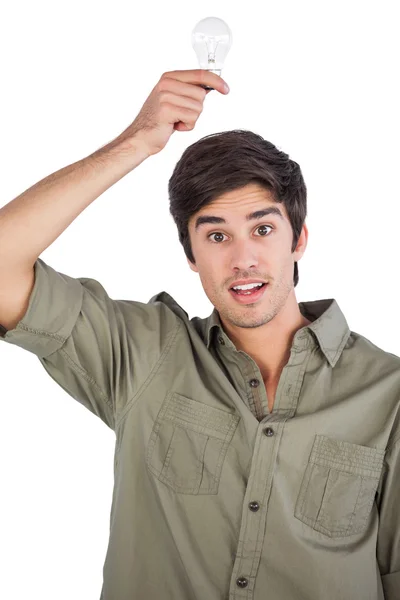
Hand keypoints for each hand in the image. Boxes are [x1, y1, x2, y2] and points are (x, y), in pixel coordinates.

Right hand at [115, 69, 229, 157]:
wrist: (140, 138)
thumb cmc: (159, 121)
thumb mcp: (173, 99)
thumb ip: (188, 90)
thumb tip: (212, 86)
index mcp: (169, 77)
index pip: (200, 74)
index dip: (216, 81)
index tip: (226, 89)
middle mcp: (167, 83)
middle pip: (201, 94)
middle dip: (196, 109)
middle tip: (180, 115)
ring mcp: (166, 95)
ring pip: (198, 107)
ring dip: (190, 119)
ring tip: (175, 121)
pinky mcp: (167, 109)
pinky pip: (192, 118)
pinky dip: (186, 126)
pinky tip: (173, 127)